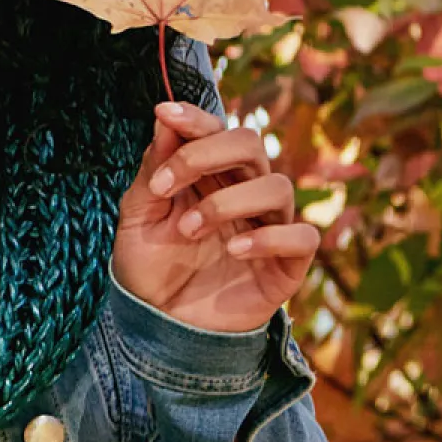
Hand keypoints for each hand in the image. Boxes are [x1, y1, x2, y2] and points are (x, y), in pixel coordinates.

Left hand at [111, 102, 318, 333]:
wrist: (160, 327)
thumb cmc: (150, 268)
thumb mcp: (138, 217)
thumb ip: (154, 170)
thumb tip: (163, 118)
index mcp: (209, 175)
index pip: (215, 129)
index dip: (194, 118)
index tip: (164, 113)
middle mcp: (243, 192)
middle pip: (251, 143)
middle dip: (206, 154)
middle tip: (166, 185)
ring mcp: (268, 226)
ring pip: (278, 186)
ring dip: (229, 202)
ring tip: (190, 230)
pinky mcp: (288, 264)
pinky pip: (303, 237)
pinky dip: (270, 238)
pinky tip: (235, 251)